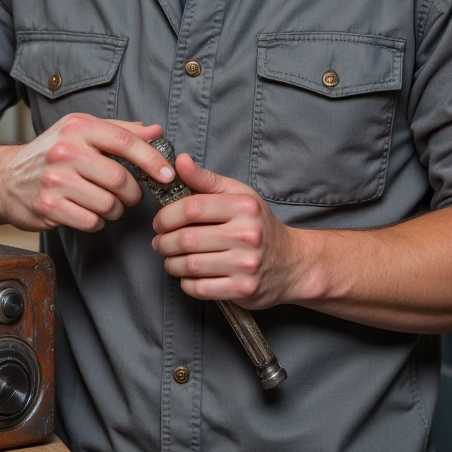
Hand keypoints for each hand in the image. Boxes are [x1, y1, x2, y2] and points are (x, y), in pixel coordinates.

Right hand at [0, 115, 173, 233]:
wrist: (4, 179)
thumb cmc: (50, 153)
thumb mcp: (81, 131)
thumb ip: (120, 131)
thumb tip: (156, 131)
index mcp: (78, 127)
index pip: (125, 141)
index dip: (151, 159)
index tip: (167, 174)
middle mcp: (65, 151)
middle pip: (120, 179)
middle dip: (132, 193)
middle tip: (128, 195)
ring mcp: (55, 180)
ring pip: (108, 204)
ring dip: (114, 210)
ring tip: (104, 203)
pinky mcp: (48, 206)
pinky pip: (91, 221)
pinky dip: (96, 221)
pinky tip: (87, 212)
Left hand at [151, 154, 310, 308]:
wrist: (291, 262)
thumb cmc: (258, 225)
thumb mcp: (238, 195)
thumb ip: (206, 179)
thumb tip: (179, 161)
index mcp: (244, 207)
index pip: (192, 208)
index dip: (167, 215)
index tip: (160, 222)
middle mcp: (247, 235)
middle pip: (187, 239)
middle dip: (163, 242)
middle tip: (159, 242)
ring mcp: (246, 265)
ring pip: (190, 265)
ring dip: (171, 263)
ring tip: (170, 258)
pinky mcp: (243, 290)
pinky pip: (200, 289)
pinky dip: (186, 282)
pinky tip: (188, 275)